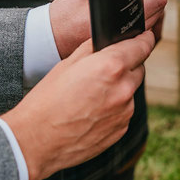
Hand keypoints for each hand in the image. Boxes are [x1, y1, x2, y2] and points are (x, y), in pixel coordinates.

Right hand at [1, 31, 154, 179]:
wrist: (35, 142)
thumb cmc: (46, 100)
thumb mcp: (67, 63)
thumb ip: (94, 48)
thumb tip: (108, 39)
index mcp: (111, 66)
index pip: (143, 45)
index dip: (143, 39)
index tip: (143, 37)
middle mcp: (124, 88)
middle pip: (138, 68)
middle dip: (127, 65)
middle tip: (104, 70)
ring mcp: (125, 111)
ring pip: (130, 91)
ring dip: (120, 88)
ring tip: (92, 95)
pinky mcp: (121, 129)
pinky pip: (124, 111)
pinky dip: (114, 108)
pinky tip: (92, 111)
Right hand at [47, 0, 162, 55]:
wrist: (51, 37)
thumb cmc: (64, 17)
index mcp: (121, 20)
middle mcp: (127, 34)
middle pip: (158, 9)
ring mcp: (125, 42)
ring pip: (152, 19)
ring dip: (151, 2)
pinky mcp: (120, 45)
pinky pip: (141, 28)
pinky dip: (142, 13)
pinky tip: (133, 4)